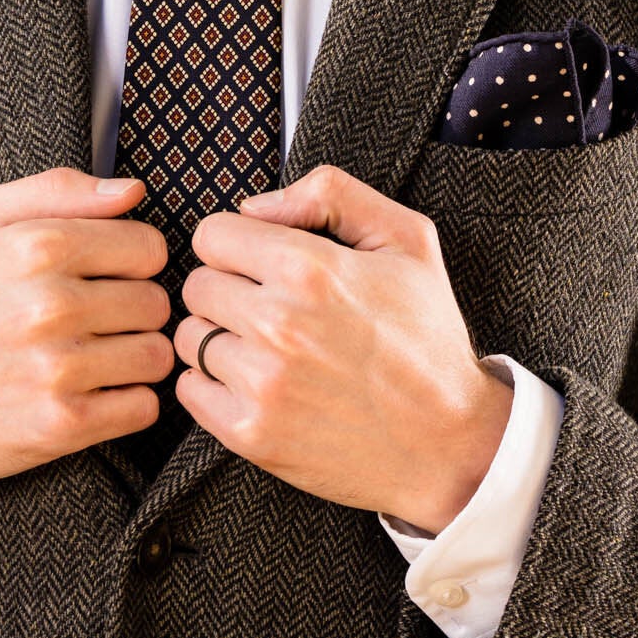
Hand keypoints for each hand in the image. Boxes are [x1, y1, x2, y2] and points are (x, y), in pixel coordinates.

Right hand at [0, 169, 171, 486]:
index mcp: (36, 246)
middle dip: (131, 312)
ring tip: (90, 358)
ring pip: (157, 355)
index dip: (129, 262)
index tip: (101, 277)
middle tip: (89, 322)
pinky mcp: (62, 424)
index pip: (149, 248)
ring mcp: (57, 368)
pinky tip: (88, 393)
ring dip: (132, 359)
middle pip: (157, 303)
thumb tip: (132, 190)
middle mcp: (50, 305)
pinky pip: (143, 407)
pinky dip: (124, 403)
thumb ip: (58, 190)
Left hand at [173, 164, 511, 532]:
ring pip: (190, 337)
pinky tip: (257, 383)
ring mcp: (261, 382)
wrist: (448, 443)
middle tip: (271, 309)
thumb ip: (331, 194)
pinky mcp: (251, 433)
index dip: (237, 245)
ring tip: (268, 349)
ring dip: (219, 338)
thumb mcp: (407, 240)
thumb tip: (254, 206)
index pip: (211, 235)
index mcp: (309, 268)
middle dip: (227, 290)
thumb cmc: (428, 339)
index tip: (261, 265)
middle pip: (196, 285)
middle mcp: (278, 323)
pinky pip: (189, 390)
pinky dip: (212, 385)